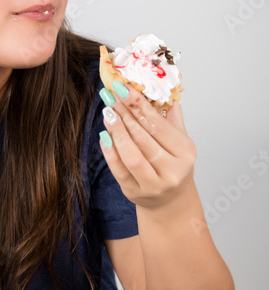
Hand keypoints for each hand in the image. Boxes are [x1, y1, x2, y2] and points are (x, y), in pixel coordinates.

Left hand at [99, 81, 196, 209]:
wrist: (170, 202)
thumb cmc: (173, 166)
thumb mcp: (179, 142)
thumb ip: (171, 118)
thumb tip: (161, 90)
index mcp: (185, 152)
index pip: (158, 124)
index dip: (139, 104)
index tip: (123, 88)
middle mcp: (172, 170)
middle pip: (143, 137)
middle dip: (125, 114)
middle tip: (111, 96)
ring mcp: (153, 184)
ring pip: (131, 155)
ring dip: (116, 131)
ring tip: (107, 113)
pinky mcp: (135, 193)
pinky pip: (119, 169)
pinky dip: (109, 151)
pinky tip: (103, 136)